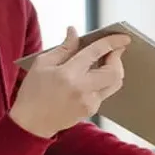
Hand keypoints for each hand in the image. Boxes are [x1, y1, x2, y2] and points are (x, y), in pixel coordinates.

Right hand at [10, 27, 128, 138]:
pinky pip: (105, 92)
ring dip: (114, 70)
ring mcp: (89, 102)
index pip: (97, 53)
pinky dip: (104, 81)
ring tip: (106, 61)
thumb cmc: (33, 92)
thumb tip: (74, 32)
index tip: (123, 37)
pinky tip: (94, 76)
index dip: (112, 42)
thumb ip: (64, 47)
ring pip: (115, 84)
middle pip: (115, 72)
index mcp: (68, 74)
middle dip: (118, 58)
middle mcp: (82, 89)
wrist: (31, 122)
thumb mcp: (43, 63)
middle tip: (115, 50)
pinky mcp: (91, 110)